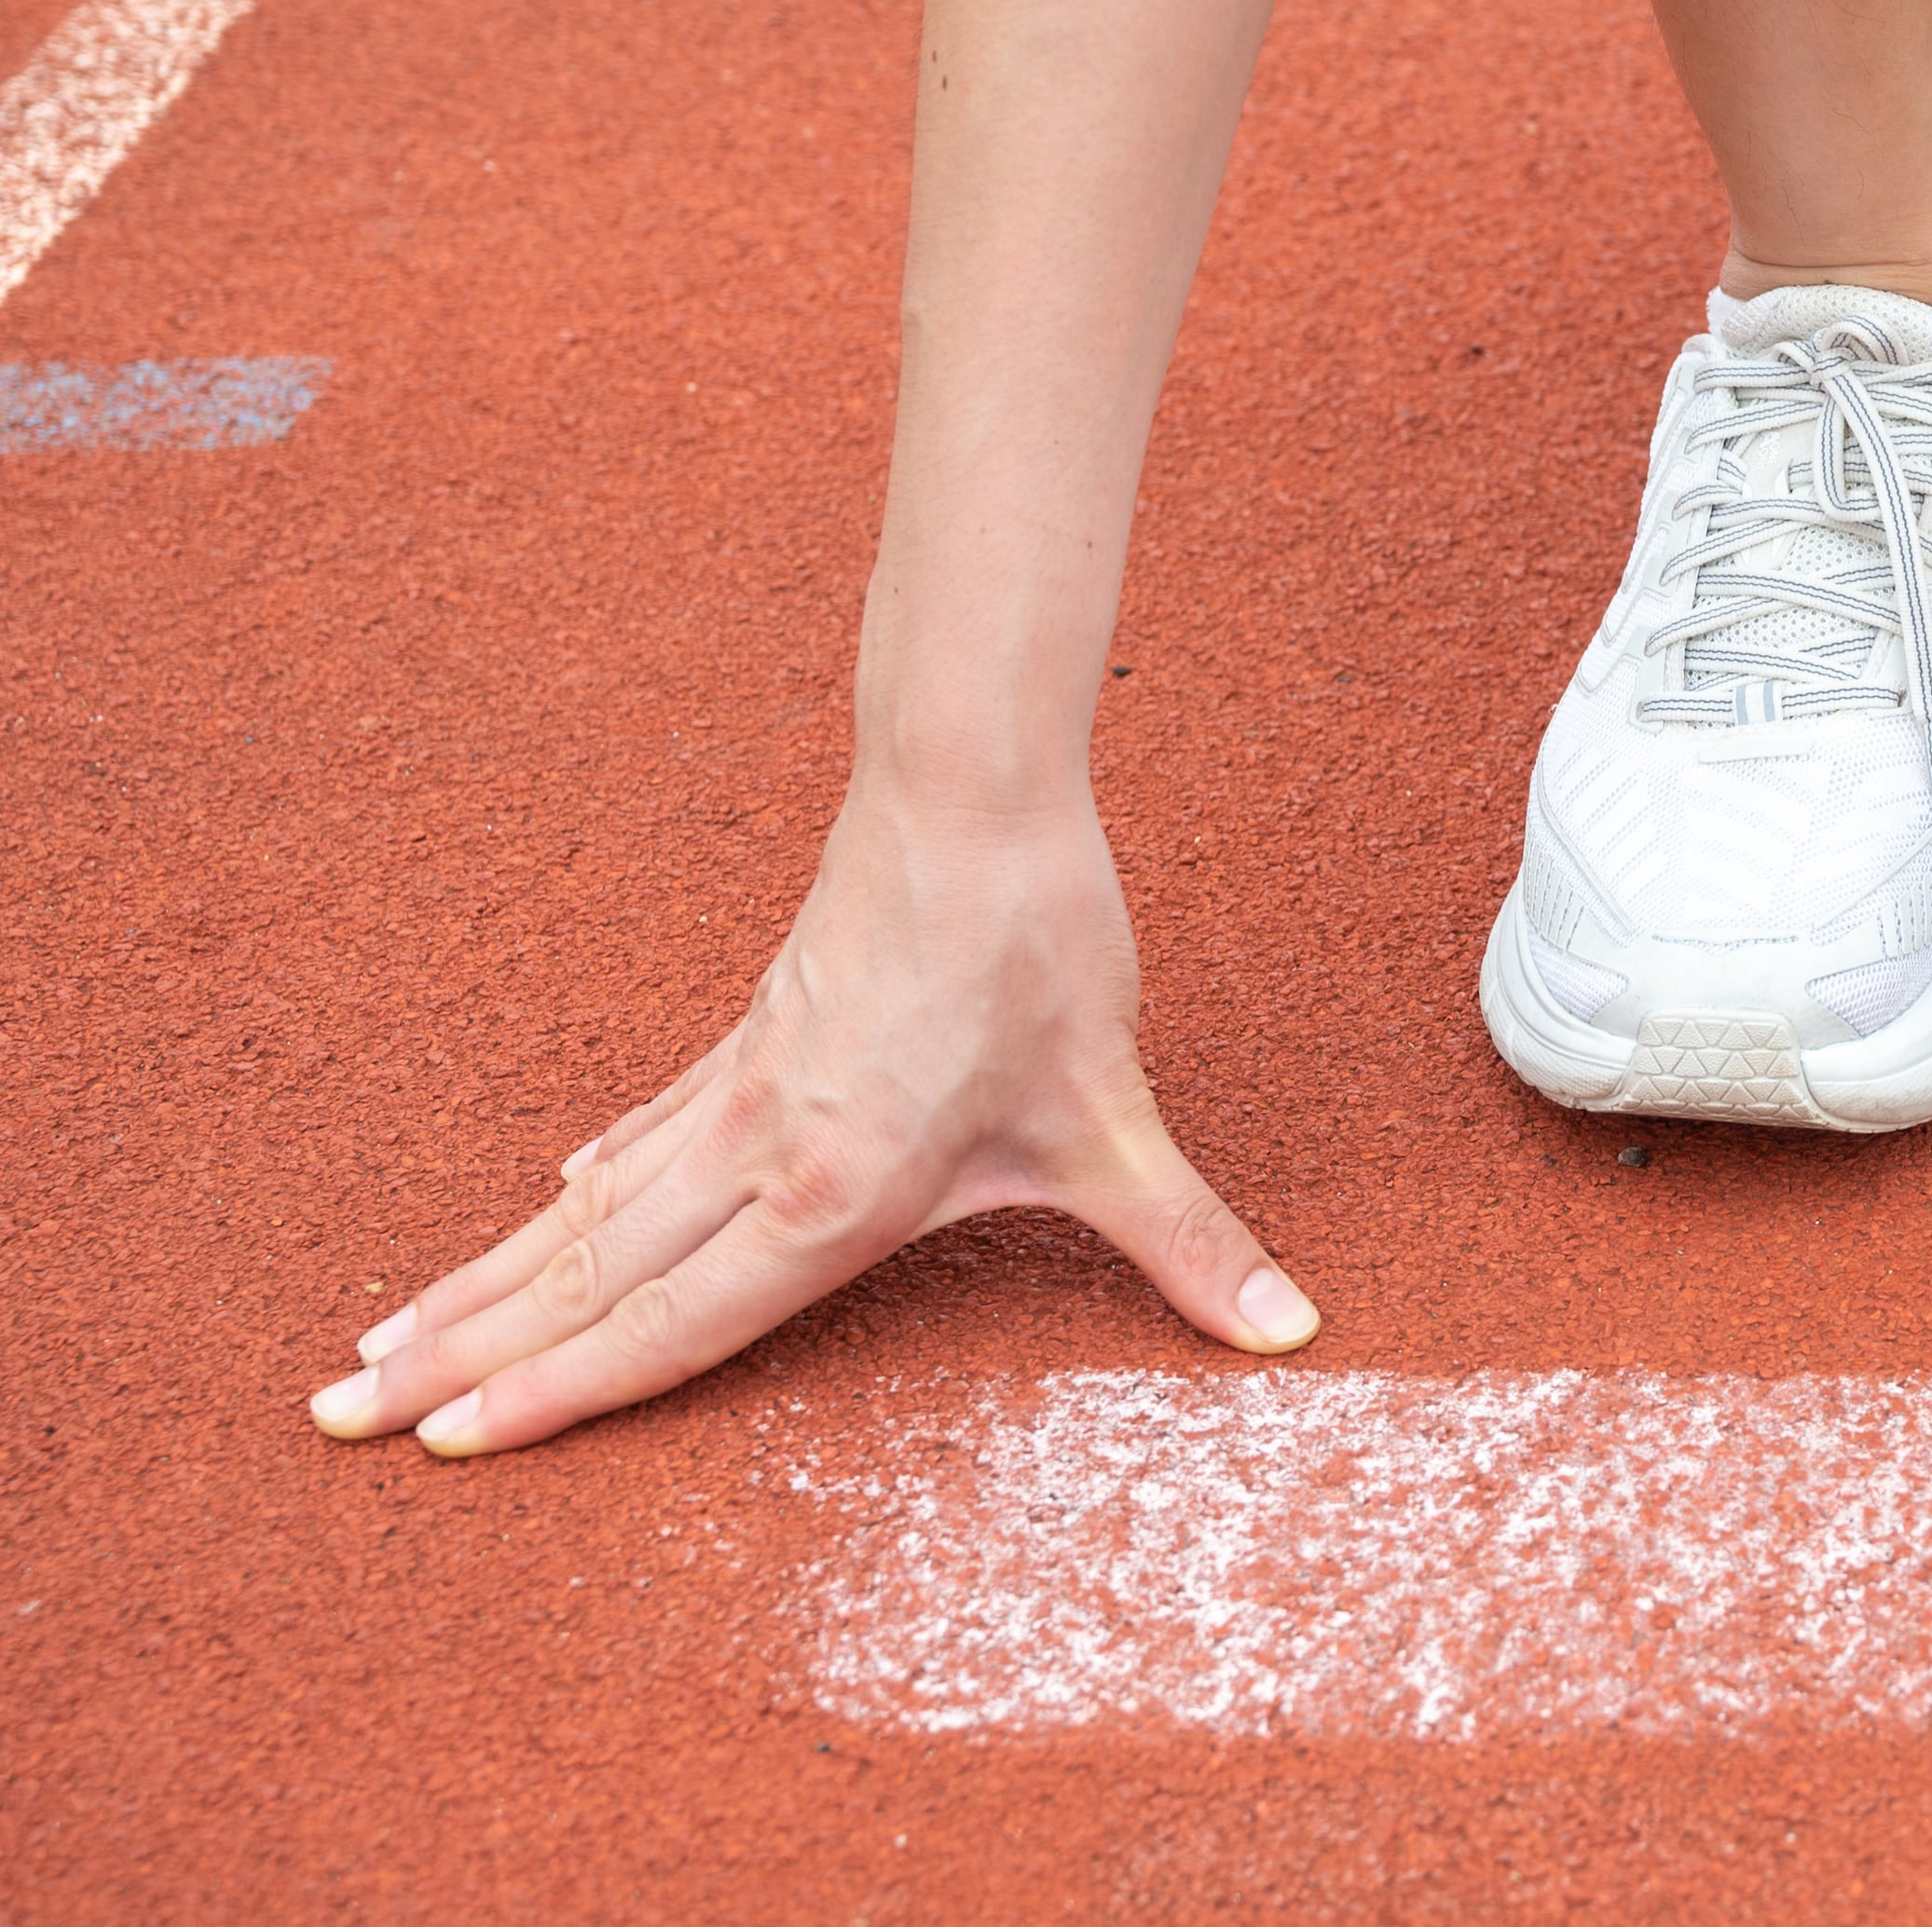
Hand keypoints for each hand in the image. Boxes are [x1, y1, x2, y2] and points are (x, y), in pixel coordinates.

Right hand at [310, 773, 1314, 1456]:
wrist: (973, 792)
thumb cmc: (1039, 951)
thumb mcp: (1121, 1119)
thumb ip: (1194, 1239)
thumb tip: (1293, 1330)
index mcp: (833, 1193)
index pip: (677, 1322)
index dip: (567, 1391)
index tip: (452, 1446)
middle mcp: (761, 1151)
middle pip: (588, 1278)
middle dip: (462, 1358)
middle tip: (331, 1418)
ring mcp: (743, 1088)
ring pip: (589, 1210)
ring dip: (483, 1281)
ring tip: (377, 1346)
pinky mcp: (755, 1034)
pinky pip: (649, 1133)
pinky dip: (586, 1187)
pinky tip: (549, 1209)